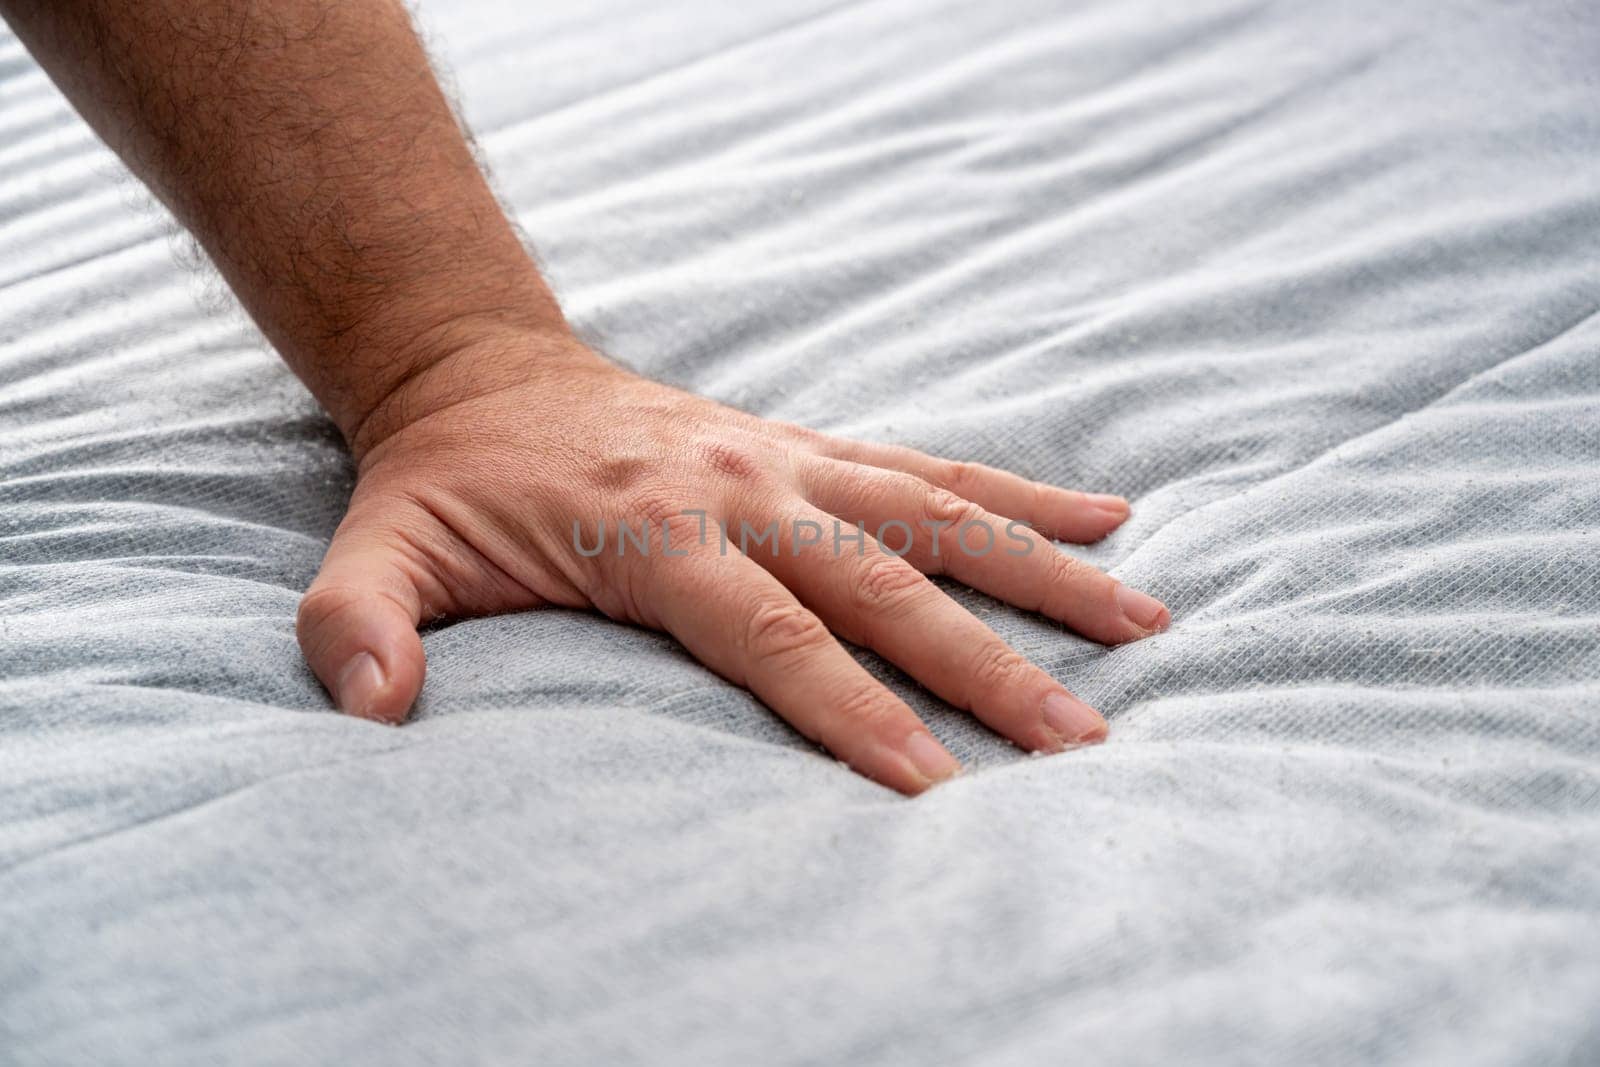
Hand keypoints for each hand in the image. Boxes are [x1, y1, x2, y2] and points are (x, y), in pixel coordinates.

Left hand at [296, 328, 1170, 794]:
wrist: (481, 371)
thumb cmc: (446, 486)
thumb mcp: (377, 553)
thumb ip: (360, 627)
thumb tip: (375, 713)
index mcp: (655, 535)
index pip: (774, 637)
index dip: (853, 712)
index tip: (935, 785)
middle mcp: (744, 490)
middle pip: (886, 582)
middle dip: (988, 665)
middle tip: (1080, 741)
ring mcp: (788, 458)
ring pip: (939, 513)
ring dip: (1043, 569)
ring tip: (1146, 618)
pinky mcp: (809, 443)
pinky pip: (931, 464)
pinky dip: (1020, 491)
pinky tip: (1107, 514)